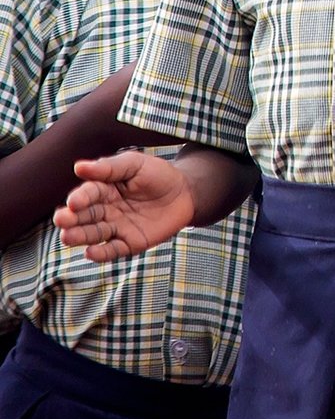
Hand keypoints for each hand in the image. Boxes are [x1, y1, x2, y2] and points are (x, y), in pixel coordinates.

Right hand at [55, 152, 192, 262]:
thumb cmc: (158, 174)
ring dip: (79, 237)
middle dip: (70, 219)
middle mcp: (104, 210)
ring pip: (92, 234)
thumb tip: (78, 166)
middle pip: (83, 217)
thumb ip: (109, 167)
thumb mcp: (135, 164)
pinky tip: (91, 253)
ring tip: (68, 237)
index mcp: (103, 189)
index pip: (87, 194)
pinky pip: (112, 250)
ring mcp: (116, 228)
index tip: (73, 202)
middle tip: (62, 220)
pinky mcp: (129, 243)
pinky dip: (101, 254)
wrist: (187, 192)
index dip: (80, 198)